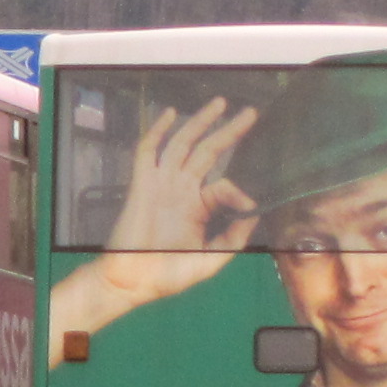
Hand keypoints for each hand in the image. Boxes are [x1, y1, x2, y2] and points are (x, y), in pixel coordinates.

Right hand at [51, 101, 257, 341]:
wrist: (132, 281)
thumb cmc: (167, 275)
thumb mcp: (210, 260)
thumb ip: (234, 238)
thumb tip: (254, 211)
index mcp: (199, 208)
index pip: (225, 185)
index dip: (240, 191)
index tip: (252, 203)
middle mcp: (182, 191)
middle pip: (209, 152)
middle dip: (230, 132)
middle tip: (251, 113)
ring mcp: (161, 185)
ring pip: (183, 145)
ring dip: (200, 122)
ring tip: (220, 104)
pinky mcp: (141, 185)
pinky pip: (148, 152)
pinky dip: (157, 131)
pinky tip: (170, 114)